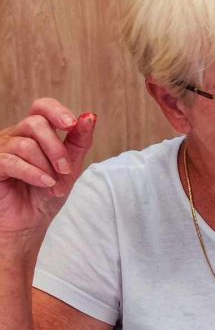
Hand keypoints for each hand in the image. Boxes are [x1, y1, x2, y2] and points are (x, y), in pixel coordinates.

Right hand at [0, 99, 95, 238]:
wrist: (30, 222)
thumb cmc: (47, 192)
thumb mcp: (70, 166)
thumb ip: (79, 141)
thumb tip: (90, 116)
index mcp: (33, 132)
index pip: (41, 106)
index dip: (57, 111)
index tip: (72, 125)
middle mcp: (14, 135)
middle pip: (36, 124)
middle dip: (56, 149)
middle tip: (66, 171)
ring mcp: (1, 149)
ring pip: (26, 144)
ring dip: (46, 167)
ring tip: (53, 186)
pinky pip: (11, 161)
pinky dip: (33, 173)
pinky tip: (45, 183)